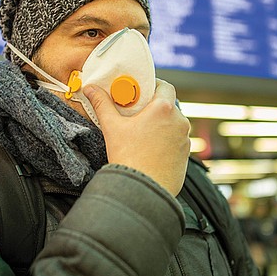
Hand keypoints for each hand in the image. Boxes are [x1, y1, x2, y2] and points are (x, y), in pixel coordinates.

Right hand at [84, 79, 189, 196]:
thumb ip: (102, 104)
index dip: (154, 85)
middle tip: (137, 112)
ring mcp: (185, 140)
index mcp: (164, 109)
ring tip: (142, 133)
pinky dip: (166, 141)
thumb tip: (91, 89)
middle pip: (169, 106)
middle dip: (154, 107)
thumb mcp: (112, 127)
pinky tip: (150, 149)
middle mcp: (180, 122)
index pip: (165, 86)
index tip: (142, 90)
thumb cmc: (129, 158)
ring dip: (161, 125)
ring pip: (174, 124)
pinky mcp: (185, 156)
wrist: (143, 190)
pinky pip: (177, 141)